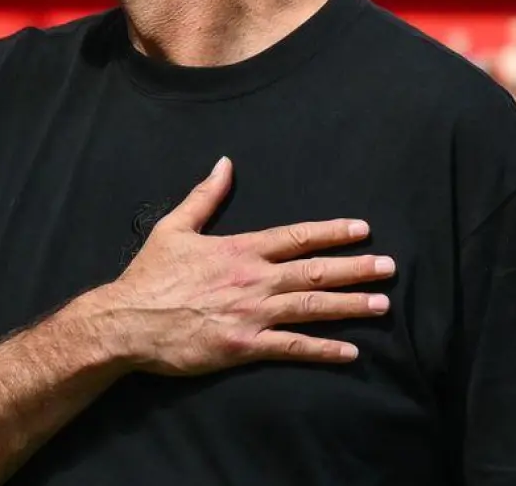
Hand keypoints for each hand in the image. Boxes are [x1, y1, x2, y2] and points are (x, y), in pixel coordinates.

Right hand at [78, 157, 394, 375]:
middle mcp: (252, 280)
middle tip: (389, 267)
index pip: (295, 237)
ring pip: (311, 307)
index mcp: (239, 250)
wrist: (126, 322)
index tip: (362, 230)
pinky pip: (292, 348)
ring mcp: (251, 314)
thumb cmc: (149, 276)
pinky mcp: (244, 346)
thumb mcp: (174, 228)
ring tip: (382, 305)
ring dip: (349, 305)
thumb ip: (204, 196)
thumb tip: (225, 163)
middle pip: (314, 270)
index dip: (331, 233)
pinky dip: (324, 350)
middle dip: (355, 269)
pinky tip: (351, 351)